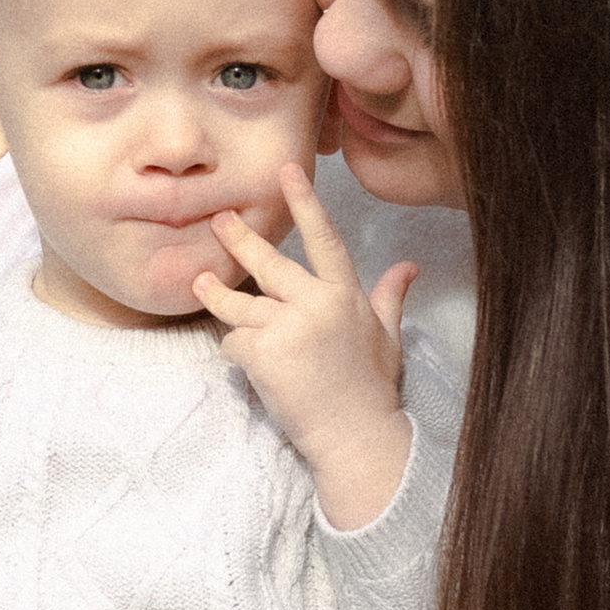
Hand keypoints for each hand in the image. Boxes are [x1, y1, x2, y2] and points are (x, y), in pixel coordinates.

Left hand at [189, 162, 415, 530]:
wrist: (356, 438)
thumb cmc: (370, 391)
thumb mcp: (387, 339)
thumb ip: (388, 297)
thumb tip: (408, 266)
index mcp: (346, 295)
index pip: (324, 238)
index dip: (304, 202)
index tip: (286, 171)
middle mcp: (318, 304)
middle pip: (270, 262)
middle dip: (239, 238)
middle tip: (219, 220)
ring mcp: (290, 328)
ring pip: (241, 304)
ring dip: (217, 295)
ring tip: (201, 284)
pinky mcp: (266, 355)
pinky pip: (234, 342)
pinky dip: (235, 353)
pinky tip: (250, 367)